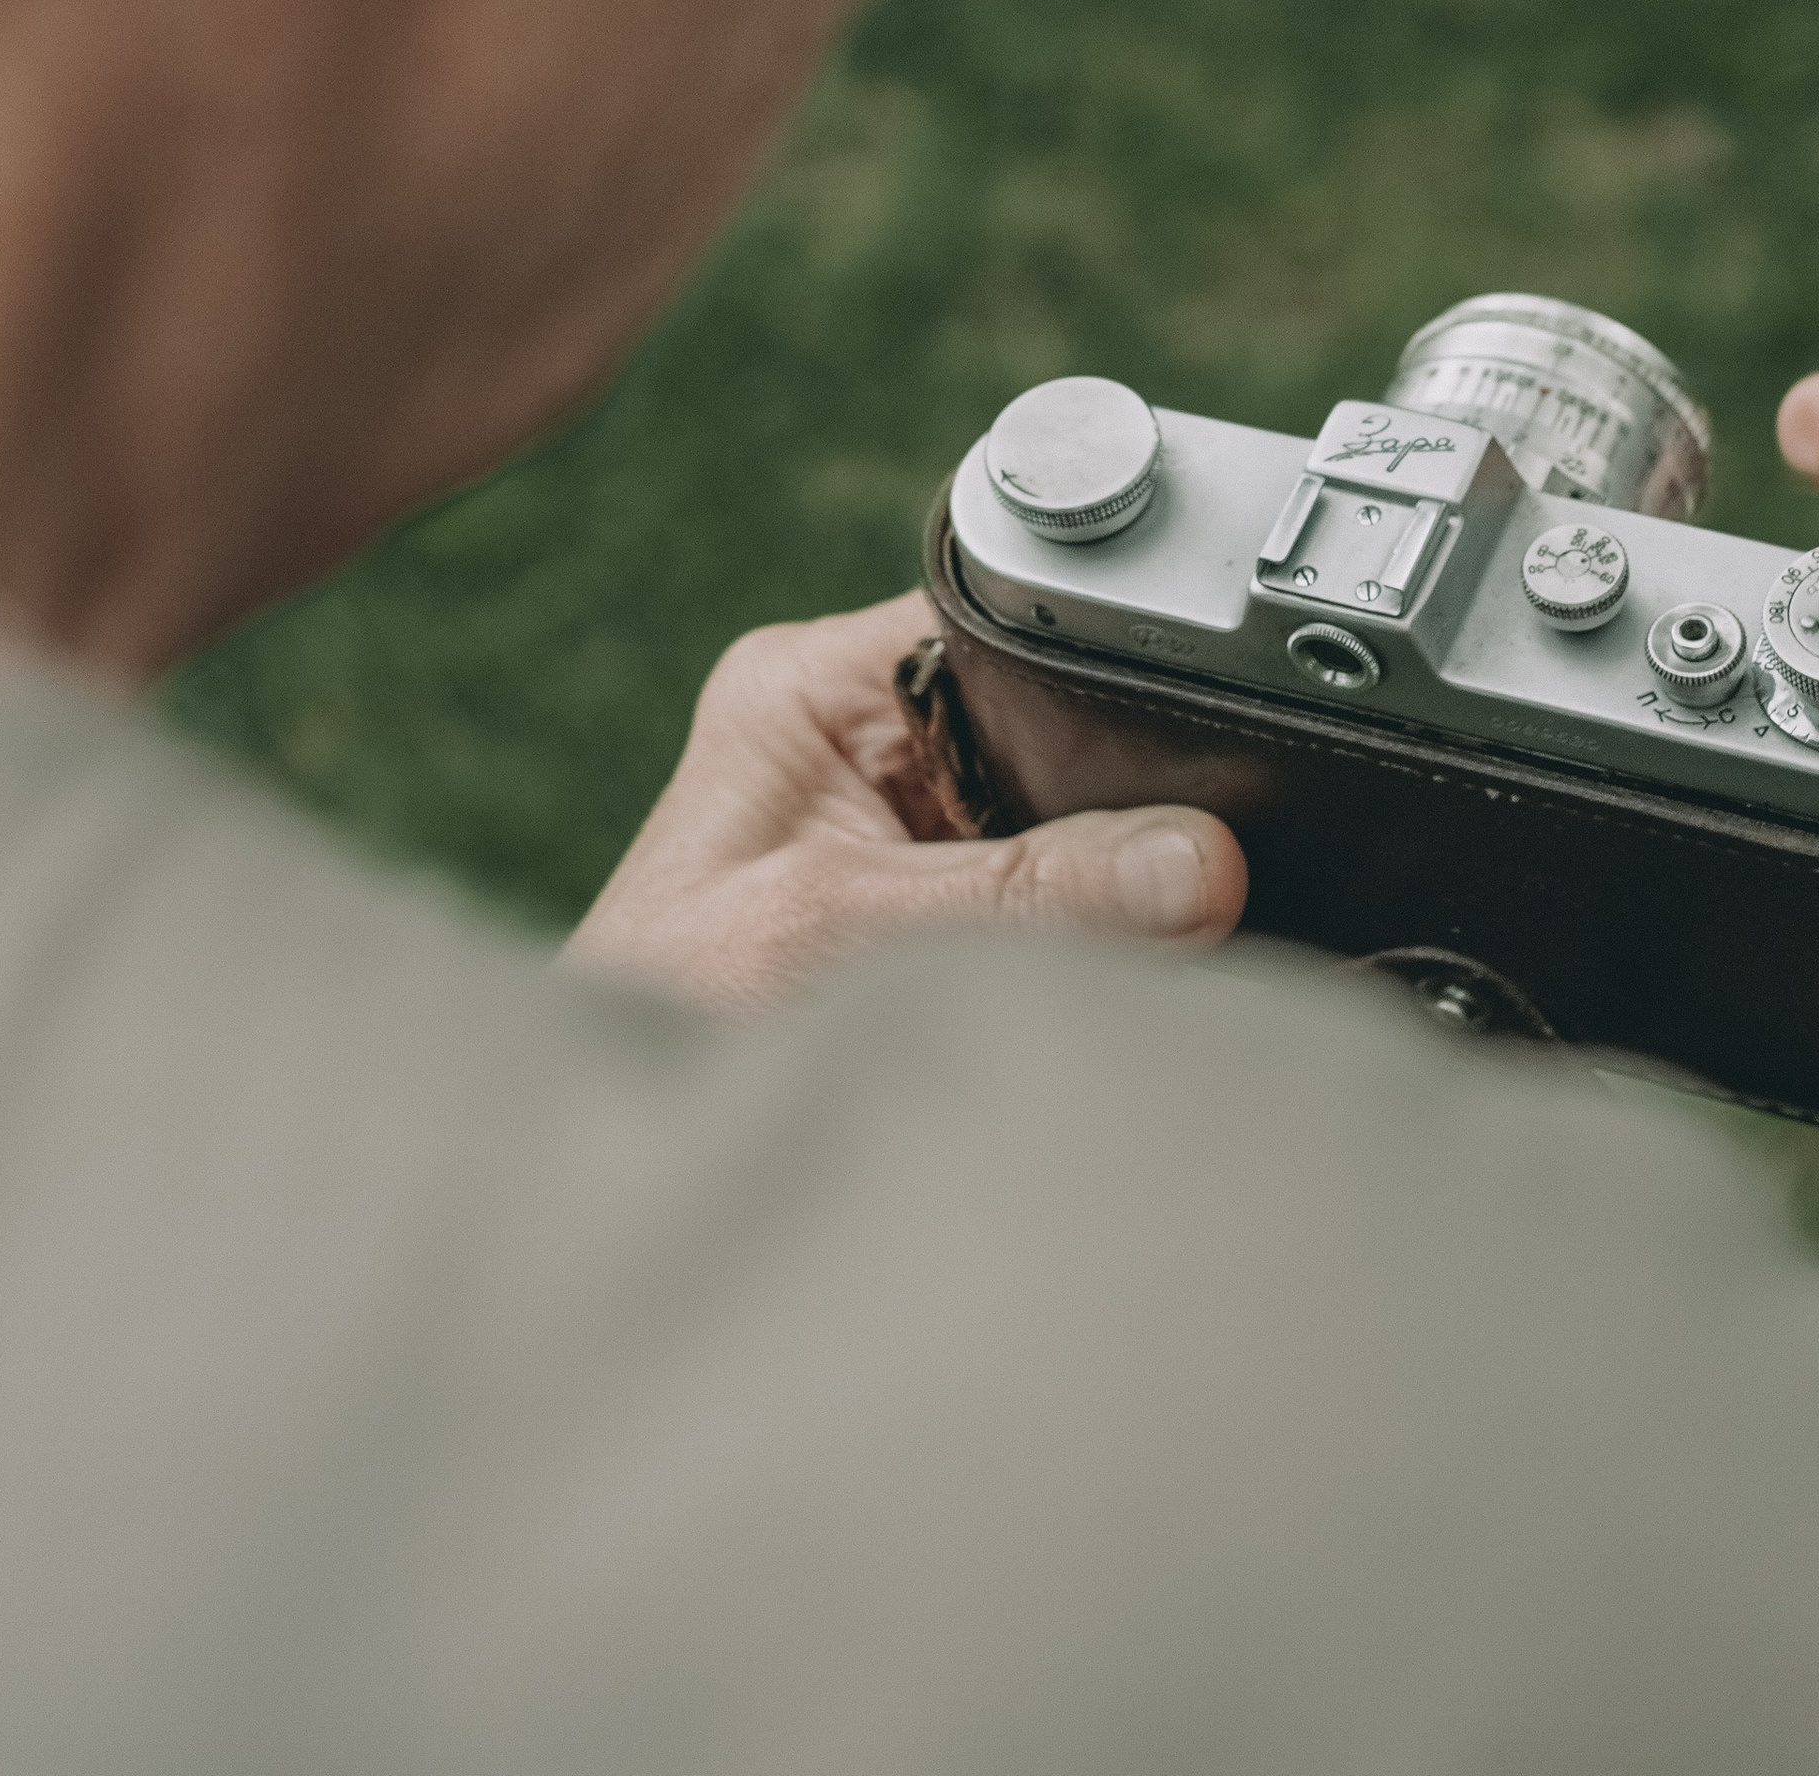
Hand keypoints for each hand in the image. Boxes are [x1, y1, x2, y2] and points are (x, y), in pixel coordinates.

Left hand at [568, 591, 1245, 1015]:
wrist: (615, 1197)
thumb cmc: (664, 1032)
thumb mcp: (849, 941)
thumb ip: (1029, 894)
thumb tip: (1202, 861)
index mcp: (812, 688)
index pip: (1003, 621)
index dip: (1107, 667)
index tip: (1202, 738)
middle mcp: (860, 736)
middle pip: (1053, 723)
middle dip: (1125, 796)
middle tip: (1200, 868)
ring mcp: (900, 827)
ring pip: (1066, 819)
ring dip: (1113, 882)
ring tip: (1171, 928)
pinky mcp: (931, 911)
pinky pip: (1055, 899)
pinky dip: (1095, 938)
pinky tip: (1131, 975)